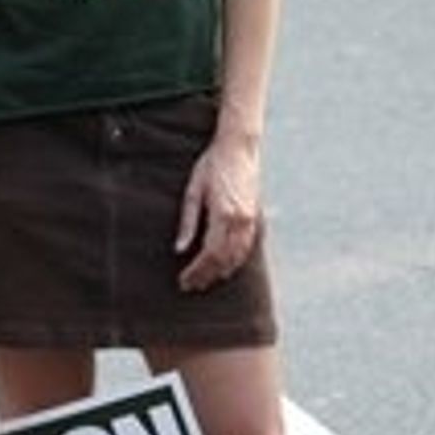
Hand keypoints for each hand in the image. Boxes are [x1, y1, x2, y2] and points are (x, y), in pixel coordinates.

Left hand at [175, 132, 261, 292]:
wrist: (238, 147)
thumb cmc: (211, 165)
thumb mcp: (193, 191)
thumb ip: (187, 222)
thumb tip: (179, 249)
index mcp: (223, 213)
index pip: (210, 254)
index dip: (197, 271)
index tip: (184, 280)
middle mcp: (240, 220)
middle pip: (223, 259)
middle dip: (207, 276)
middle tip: (191, 286)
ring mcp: (251, 219)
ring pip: (238, 256)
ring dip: (222, 271)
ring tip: (206, 281)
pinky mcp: (255, 216)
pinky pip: (247, 246)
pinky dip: (236, 260)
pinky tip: (226, 267)